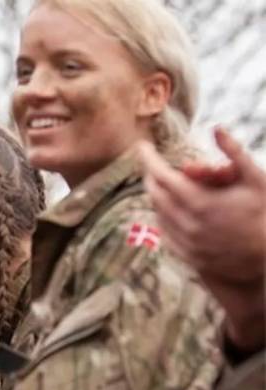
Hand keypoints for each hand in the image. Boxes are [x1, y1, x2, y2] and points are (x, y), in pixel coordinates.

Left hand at [140, 128, 265, 284]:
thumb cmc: (263, 212)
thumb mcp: (255, 179)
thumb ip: (234, 152)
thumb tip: (216, 128)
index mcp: (201, 203)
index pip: (162, 177)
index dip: (149, 159)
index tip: (142, 146)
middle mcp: (188, 224)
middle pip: (155, 194)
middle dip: (151, 176)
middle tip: (152, 164)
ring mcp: (186, 242)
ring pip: (158, 213)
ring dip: (156, 195)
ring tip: (162, 182)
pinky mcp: (186, 255)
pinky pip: (164, 231)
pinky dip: (163, 216)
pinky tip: (169, 207)